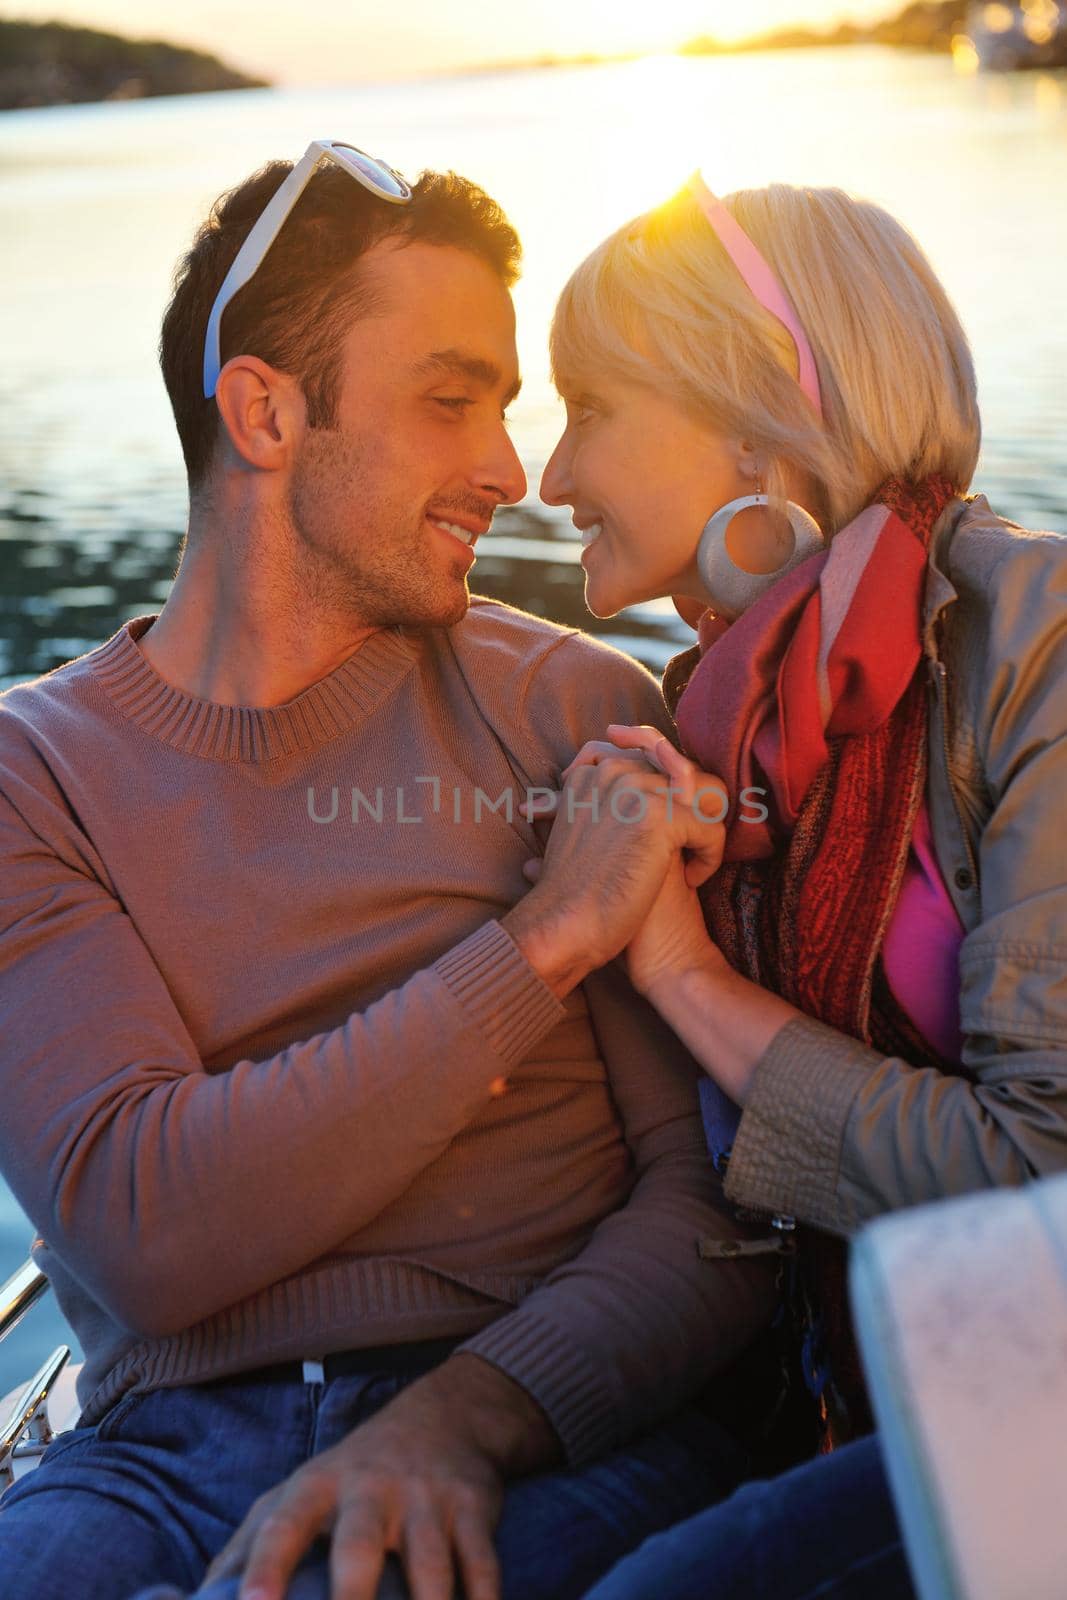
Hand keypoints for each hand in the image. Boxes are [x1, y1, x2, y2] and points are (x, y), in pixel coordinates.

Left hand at [203, 1355, 555, 1599]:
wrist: (445, 1416)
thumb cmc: (354, 1474)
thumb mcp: (299, 1491)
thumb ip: (250, 1544)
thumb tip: (197, 1599)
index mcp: (319, 1486)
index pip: (283, 1524)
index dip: (265, 1565)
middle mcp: (372, 1488)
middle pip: (358, 1545)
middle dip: (352, 1594)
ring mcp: (426, 1499)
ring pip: (429, 1566)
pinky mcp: (473, 1509)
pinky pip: (482, 1565)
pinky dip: (484, 1599)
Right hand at [505, 725, 727, 998]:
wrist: (564, 927)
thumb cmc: (575, 893)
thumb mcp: (582, 835)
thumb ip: (602, 808)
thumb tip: (630, 804)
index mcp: (592, 774)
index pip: (654, 758)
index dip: (670, 796)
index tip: (660, 836)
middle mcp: (613, 772)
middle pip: (686, 775)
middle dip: (693, 814)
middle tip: (682, 853)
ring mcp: (635, 791)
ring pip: (706, 798)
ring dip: (703, 834)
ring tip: (685, 867)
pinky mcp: (658, 817)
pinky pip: (712, 828)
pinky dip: (710, 858)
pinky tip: (690, 881)